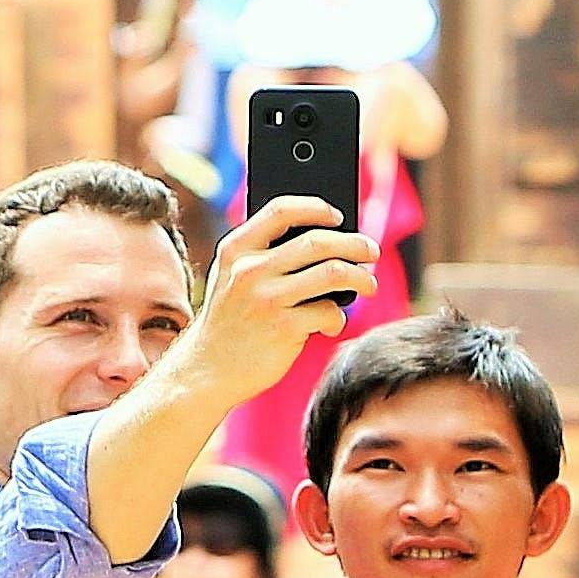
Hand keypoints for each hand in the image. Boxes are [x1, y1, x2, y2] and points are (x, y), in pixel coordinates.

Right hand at [168, 194, 381, 414]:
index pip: (281, 210)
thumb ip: (265, 255)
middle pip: (318, 241)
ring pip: (333, 273)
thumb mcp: (233, 278)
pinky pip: (329, 312)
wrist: (207, 370)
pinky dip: (337, 317)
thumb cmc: (231, 320)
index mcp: (236, 249)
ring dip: (360, 278)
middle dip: (354, 245)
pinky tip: (331, 324)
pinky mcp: (284, 328)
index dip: (316, 208)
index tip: (337, 216)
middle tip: (371, 251)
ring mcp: (267, 298)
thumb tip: (328, 240)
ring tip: (368, 285)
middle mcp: (250, 269)